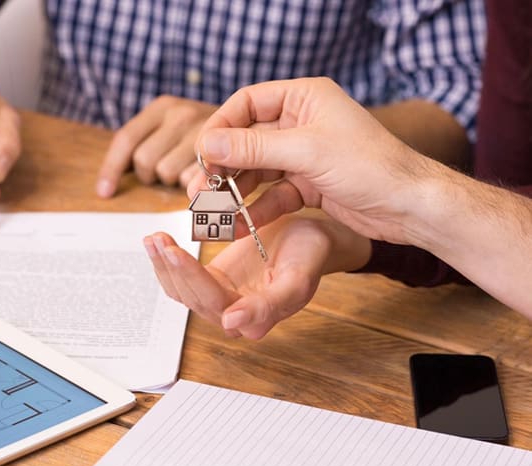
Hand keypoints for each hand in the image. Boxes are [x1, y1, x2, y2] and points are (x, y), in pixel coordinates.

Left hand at [96, 95, 217, 196]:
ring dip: (172, 180)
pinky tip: (202, 175)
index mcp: (162, 107)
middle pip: (144, 161)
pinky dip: (193, 184)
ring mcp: (202, 133)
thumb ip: (147, 143)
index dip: (111, 169)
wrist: (251, 123)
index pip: (126, 140)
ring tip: (187, 170)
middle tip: (165, 171)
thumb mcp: (172, 126)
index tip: (105, 192)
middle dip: (150, 174)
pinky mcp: (221, 154)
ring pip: (166, 174)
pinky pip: (191, 181)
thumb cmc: (203, 133)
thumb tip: (109, 182)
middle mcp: (180, 114)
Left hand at [144, 214, 369, 339]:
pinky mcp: (213, 282)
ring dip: (164, 265)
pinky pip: (184, 278)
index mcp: (254, 320)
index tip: (174, 252)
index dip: (191, 277)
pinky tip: (158, 243)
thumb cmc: (309, 256)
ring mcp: (220, 299)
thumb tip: (230, 324)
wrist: (311, 239)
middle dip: (171, 267)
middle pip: (191, 296)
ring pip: (181, 290)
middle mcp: (233, 316)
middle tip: (157, 238)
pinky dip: (168, 261)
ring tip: (153, 238)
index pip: (213, 301)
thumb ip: (269, 305)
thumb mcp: (297, 278)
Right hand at [191, 77, 434, 245]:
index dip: (220, 127)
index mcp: (304, 98)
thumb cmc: (370, 166)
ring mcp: (303, 155)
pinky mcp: (307, 184)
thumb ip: (253, 148)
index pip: (247, 104)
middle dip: (222, 165)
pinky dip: (256, 208)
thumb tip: (207, 143)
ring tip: (211, 210)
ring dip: (235, 190)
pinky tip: (239, 224)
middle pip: (247, 140)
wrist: (410, 207)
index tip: (201, 153)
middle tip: (199, 188)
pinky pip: (272, 193)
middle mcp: (301, 122)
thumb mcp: (307, 152)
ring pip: (257, 170)